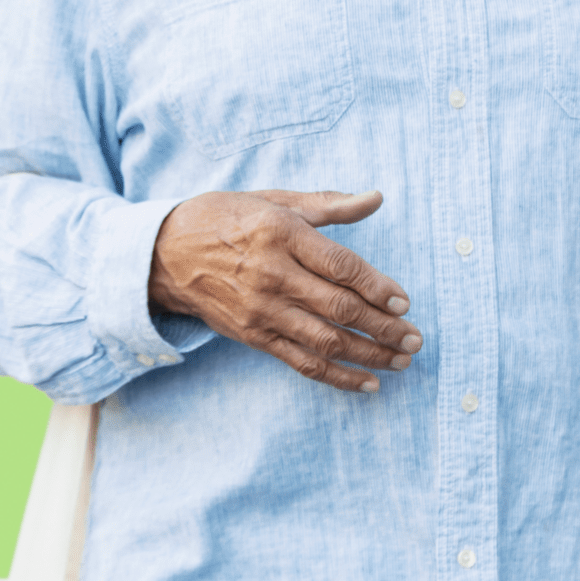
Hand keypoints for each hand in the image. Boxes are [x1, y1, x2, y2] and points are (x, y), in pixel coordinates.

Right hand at [147, 189, 419, 392]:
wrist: (164, 254)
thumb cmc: (227, 218)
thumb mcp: (276, 200)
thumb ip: (329, 204)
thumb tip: (376, 197)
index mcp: (283, 235)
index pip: (342, 267)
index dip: (378, 287)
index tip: (405, 302)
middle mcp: (273, 276)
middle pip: (339, 308)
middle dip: (383, 328)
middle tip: (415, 339)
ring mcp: (262, 311)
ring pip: (325, 341)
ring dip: (369, 355)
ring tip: (401, 361)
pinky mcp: (253, 337)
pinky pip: (301, 362)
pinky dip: (336, 376)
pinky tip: (367, 382)